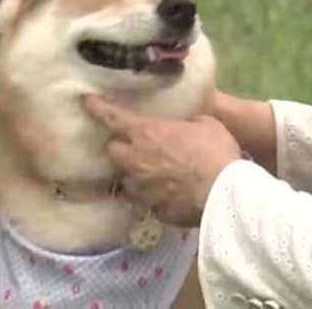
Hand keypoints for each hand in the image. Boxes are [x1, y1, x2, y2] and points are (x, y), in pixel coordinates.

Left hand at [83, 94, 242, 226]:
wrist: (225, 196)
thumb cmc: (215, 153)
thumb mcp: (206, 124)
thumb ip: (188, 124)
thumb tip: (187, 126)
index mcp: (146, 133)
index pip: (112, 117)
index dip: (97, 107)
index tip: (87, 101)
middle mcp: (135, 161)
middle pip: (113, 151)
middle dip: (119, 146)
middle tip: (132, 144)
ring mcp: (141, 189)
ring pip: (127, 179)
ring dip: (135, 173)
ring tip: (151, 172)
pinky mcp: (153, 210)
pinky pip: (147, 199)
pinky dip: (154, 195)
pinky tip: (169, 193)